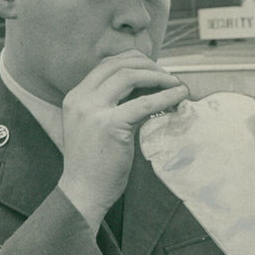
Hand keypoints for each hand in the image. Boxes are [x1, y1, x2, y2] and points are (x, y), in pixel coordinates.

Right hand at [59, 51, 187, 229]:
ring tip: (175, 83)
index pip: (106, 65)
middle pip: (118, 65)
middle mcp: (80, 99)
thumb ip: (112, 107)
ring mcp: (93, 110)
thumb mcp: (96, 127)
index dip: (133, 62)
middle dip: (147, 65)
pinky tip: (178, 96)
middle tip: (168, 75)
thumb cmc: (94, 165)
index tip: (153, 69)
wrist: (83, 192)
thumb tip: (145, 91)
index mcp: (75, 97)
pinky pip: (144, 103)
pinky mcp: (110, 124)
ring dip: (157, 76)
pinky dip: (165, 96)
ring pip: (129, 76)